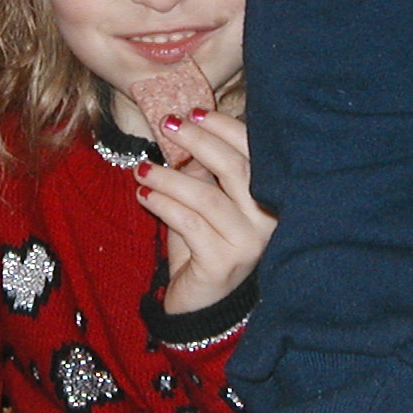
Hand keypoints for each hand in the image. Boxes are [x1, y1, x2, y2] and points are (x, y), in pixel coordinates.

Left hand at [135, 108, 275, 313]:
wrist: (201, 301)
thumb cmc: (204, 242)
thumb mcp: (206, 199)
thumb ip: (203, 169)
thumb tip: (185, 126)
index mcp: (271, 196)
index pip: (256, 151)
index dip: (226, 127)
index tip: (195, 111)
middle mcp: (268, 219)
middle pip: (235, 168)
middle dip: (198, 140)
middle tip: (168, 124)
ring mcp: (249, 243)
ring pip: (206, 197)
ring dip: (169, 176)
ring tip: (141, 168)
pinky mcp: (223, 263)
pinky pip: (189, 223)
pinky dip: (163, 203)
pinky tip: (144, 194)